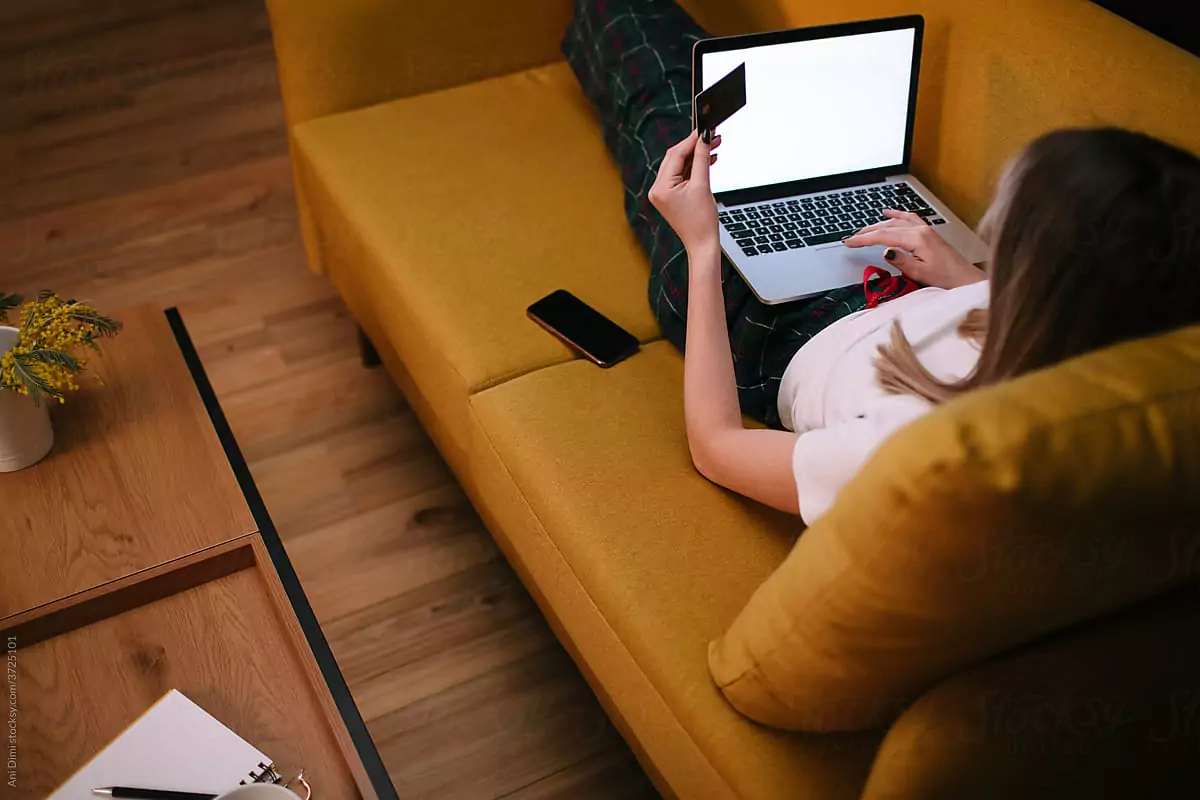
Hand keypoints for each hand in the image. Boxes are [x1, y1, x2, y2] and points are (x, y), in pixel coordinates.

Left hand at [648, 130, 721, 255]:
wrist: (702, 243)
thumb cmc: (702, 222)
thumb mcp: (703, 185)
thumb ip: (703, 158)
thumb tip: (704, 138)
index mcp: (661, 187)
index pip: (676, 155)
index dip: (692, 140)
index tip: (705, 129)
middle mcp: (657, 189)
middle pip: (676, 157)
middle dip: (694, 146)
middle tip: (712, 135)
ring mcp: (662, 192)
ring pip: (680, 165)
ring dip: (696, 155)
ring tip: (714, 146)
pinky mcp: (670, 195)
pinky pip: (681, 174)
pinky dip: (694, 167)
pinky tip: (708, 159)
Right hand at [844, 209, 983, 288]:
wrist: (965, 278)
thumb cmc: (946, 278)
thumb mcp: (920, 273)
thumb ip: (901, 260)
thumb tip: (885, 251)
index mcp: (917, 239)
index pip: (883, 237)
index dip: (864, 239)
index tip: (849, 242)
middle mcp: (920, 230)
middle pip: (887, 227)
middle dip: (867, 232)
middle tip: (851, 238)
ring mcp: (925, 229)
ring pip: (896, 222)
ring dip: (878, 224)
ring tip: (864, 230)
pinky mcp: (928, 233)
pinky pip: (908, 218)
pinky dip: (896, 215)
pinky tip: (888, 212)